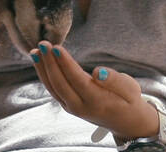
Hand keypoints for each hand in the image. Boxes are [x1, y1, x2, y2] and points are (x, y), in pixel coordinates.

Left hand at [30, 41, 158, 138]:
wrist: (125, 121)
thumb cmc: (128, 100)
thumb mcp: (131, 89)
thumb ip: (115, 81)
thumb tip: (99, 72)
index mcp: (98, 101)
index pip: (77, 80)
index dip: (66, 64)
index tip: (56, 48)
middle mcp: (81, 107)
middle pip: (60, 84)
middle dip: (49, 63)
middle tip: (43, 44)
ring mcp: (72, 108)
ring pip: (52, 88)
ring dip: (42, 69)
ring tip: (35, 51)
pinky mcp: (67, 105)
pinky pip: (52, 89)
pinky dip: (44, 74)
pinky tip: (39, 61)